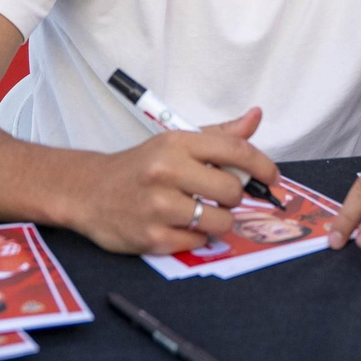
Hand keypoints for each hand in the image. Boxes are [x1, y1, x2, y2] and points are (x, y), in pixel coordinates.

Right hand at [67, 108, 281, 253]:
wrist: (89, 191)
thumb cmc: (140, 166)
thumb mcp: (176, 142)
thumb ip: (220, 135)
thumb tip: (255, 117)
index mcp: (177, 143)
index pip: (235, 151)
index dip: (262, 166)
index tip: (272, 177)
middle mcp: (167, 171)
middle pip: (232, 191)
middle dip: (234, 197)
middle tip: (220, 196)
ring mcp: (158, 206)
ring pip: (219, 221)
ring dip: (219, 221)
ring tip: (202, 212)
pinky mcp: (151, 238)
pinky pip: (198, 243)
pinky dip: (197, 237)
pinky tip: (181, 226)